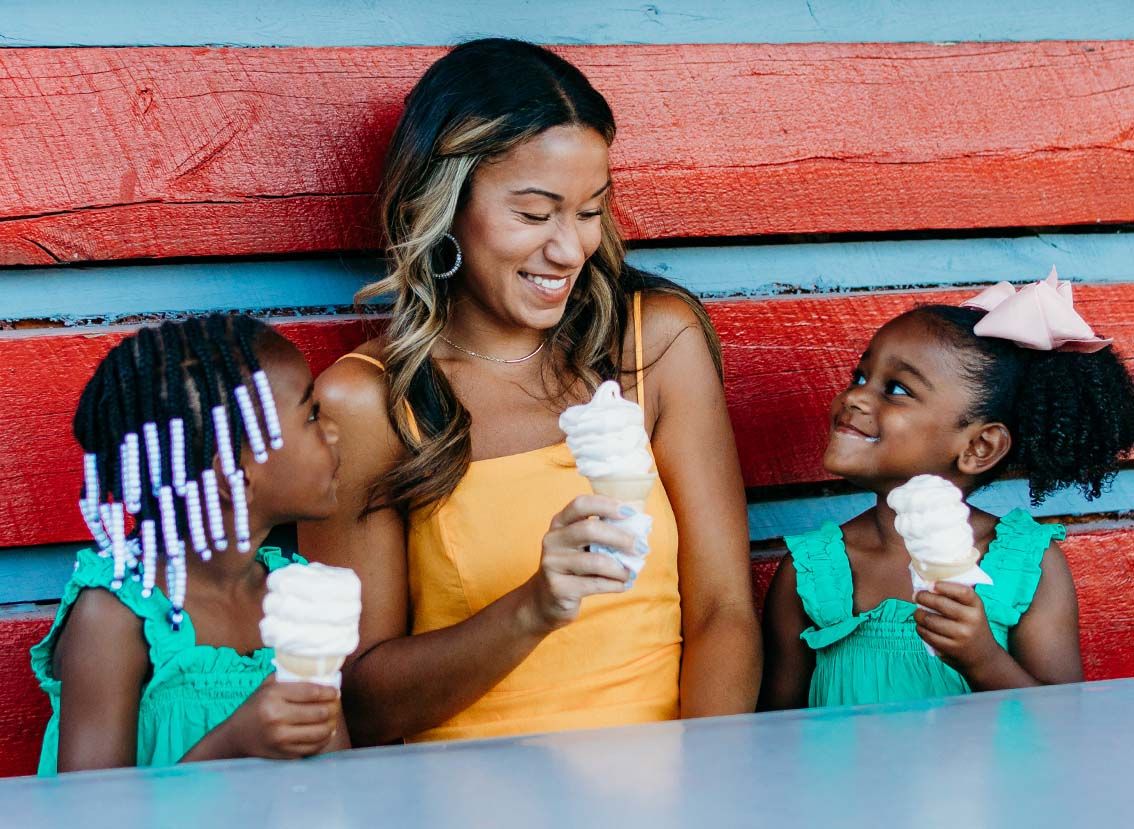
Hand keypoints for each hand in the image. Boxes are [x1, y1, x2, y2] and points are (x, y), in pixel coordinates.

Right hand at [224, 675, 341, 759]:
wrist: (236, 736)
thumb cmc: (256, 707)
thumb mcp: (267, 686)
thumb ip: (289, 677)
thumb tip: (319, 673)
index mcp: (273, 696)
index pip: (311, 692)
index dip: (328, 692)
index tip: (335, 692)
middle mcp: (276, 717)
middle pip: (319, 712)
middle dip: (333, 708)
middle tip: (335, 705)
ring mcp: (281, 738)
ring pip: (320, 732)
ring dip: (331, 724)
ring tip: (332, 718)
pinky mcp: (284, 754)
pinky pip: (313, 747)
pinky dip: (324, 739)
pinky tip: (325, 732)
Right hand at [522, 494, 639, 634]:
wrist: (547, 598)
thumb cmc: (575, 566)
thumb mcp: (582, 545)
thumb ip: (604, 534)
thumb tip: (640, 529)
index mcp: (560, 522)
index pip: (581, 505)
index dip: (606, 505)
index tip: (630, 512)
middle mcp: (552, 539)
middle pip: (589, 530)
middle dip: (620, 537)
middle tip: (641, 546)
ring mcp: (552, 563)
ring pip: (595, 561)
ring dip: (620, 567)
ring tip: (631, 572)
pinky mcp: (558, 587)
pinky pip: (595, 583)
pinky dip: (615, 584)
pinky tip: (623, 584)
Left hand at [914, 581, 1000, 673]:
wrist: (984, 657)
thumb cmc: (972, 626)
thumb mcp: (973, 610)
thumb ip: (957, 598)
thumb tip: (929, 585)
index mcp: (977, 606)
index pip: (962, 592)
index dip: (944, 586)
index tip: (931, 584)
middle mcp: (971, 620)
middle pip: (940, 604)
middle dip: (922, 597)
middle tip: (916, 596)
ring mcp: (961, 635)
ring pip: (929, 620)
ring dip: (918, 614)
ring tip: (917, 612)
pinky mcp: (950, 648)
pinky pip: (927, 634)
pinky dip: (920, 628)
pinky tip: (921, 626)